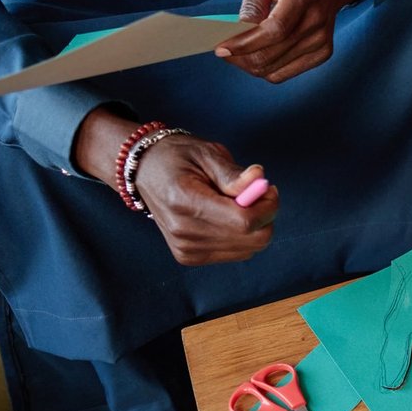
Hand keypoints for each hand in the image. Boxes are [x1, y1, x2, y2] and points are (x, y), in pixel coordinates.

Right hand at [71, 107, 277, 265]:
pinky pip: (236, 253)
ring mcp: (185, 249)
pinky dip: (241, 236)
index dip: (267, 206)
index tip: (267, 188)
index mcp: (185, 202)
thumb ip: (234, 173)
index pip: (245, 221)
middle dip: (265, 216)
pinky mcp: (189, 257)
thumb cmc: (178, 157)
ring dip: (254, 226)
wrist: (144, 171)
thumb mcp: (207, 153)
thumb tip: (260, 181)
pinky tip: (226, 217)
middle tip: (255, 193)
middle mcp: (184, 232)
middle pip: (253, 239)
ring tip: (235, 203)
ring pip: (249, 249)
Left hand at [216, 0, 366, 82]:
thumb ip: (251, 0)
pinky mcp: (322, 53)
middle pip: (271, 54)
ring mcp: (321, 41)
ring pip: (273, 70)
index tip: (221, 48)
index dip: (246, 43)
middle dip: (240, 57)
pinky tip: (257, 53)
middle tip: (222, 50)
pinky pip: (283, 74)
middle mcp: (316, 22)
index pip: (274, 30)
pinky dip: (264, 68)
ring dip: (249, 64)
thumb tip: (240, 29)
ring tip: (238, 50)